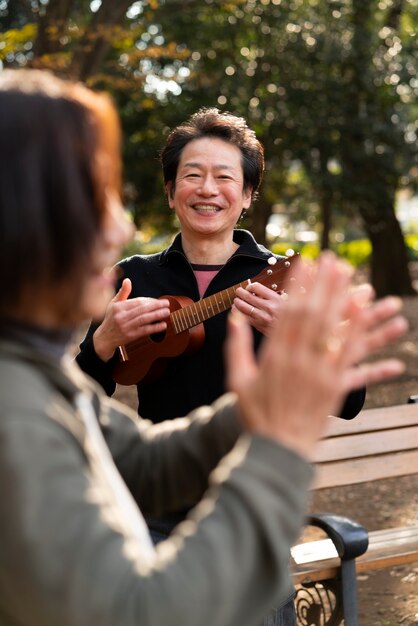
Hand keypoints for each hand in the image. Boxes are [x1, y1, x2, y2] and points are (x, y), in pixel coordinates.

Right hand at [93, 278, 169, 361]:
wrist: (105, 338)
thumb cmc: (111, 319)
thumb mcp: (113, 304)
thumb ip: (123, 292)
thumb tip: (127, 280)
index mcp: (118, 307)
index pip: (137, 301)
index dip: (149, 300)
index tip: (157, 301)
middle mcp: (121, 317)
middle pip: (142, 309)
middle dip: (156, 306)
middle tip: (166, 303)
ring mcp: (126, 327)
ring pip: (144, 319)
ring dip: (157, 315)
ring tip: (167, 312)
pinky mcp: (130, 336)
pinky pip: (145, 330)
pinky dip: (155, 327)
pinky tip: (163, 325)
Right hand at [225, 252, 406, 457]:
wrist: (277, 450)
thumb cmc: (255, 415)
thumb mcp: (236, 380)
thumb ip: (236, 347)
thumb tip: (235, 318)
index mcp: (274, 357)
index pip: (288, 313)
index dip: (298, 287)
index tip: (304, 264)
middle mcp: (299, 361)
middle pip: (315, 316)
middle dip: (325, 285)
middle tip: (334, 260)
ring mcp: (319, 375)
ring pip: (335, 334)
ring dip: (346, 304)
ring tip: (356, 280)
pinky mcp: (334, 389)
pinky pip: (352, 361)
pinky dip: (360, 339)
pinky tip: (369, 325)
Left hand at [232, 282, 286, 334]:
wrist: (291, 333)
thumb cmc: (287, 318)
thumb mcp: (285, 302)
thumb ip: (270, 296)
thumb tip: (255, 292)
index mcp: (276, 299)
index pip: (256, 287)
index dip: (250, 286)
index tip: (249, 287)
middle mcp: (269, 307)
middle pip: (247, 296)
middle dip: (240, 292)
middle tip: (238, 292)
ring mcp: (262, 317)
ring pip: (242, 307)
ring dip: (237, 302)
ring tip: (236, 301)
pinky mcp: (257, 326)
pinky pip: (243, 317)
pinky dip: (237, 312)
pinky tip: (237, 311)